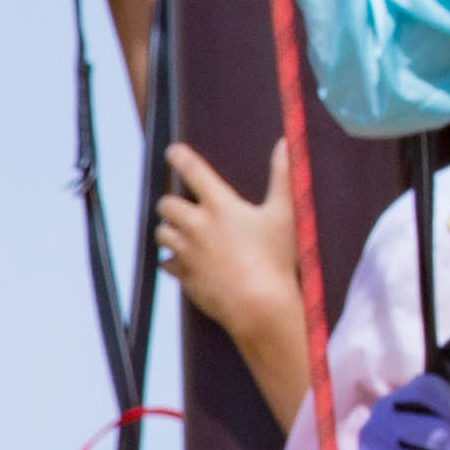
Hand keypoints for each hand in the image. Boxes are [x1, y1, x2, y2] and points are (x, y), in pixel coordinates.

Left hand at [155, 141, 315, 426]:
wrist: (259, 306)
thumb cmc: (277, 259)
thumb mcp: (286, 214)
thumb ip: (284, 176)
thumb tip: (287, 143)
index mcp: (220, 206)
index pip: (192, 171)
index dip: (180, 157)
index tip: (172, 152)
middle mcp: (197, 226)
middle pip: (167, 204)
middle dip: (173, 202)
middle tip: (186, 205)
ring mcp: (187, 253)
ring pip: (162, 233)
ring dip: (170, 230)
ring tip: (185, 232)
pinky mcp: (184, 277)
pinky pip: (167, 263)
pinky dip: (173, 260)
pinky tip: (186, 261)